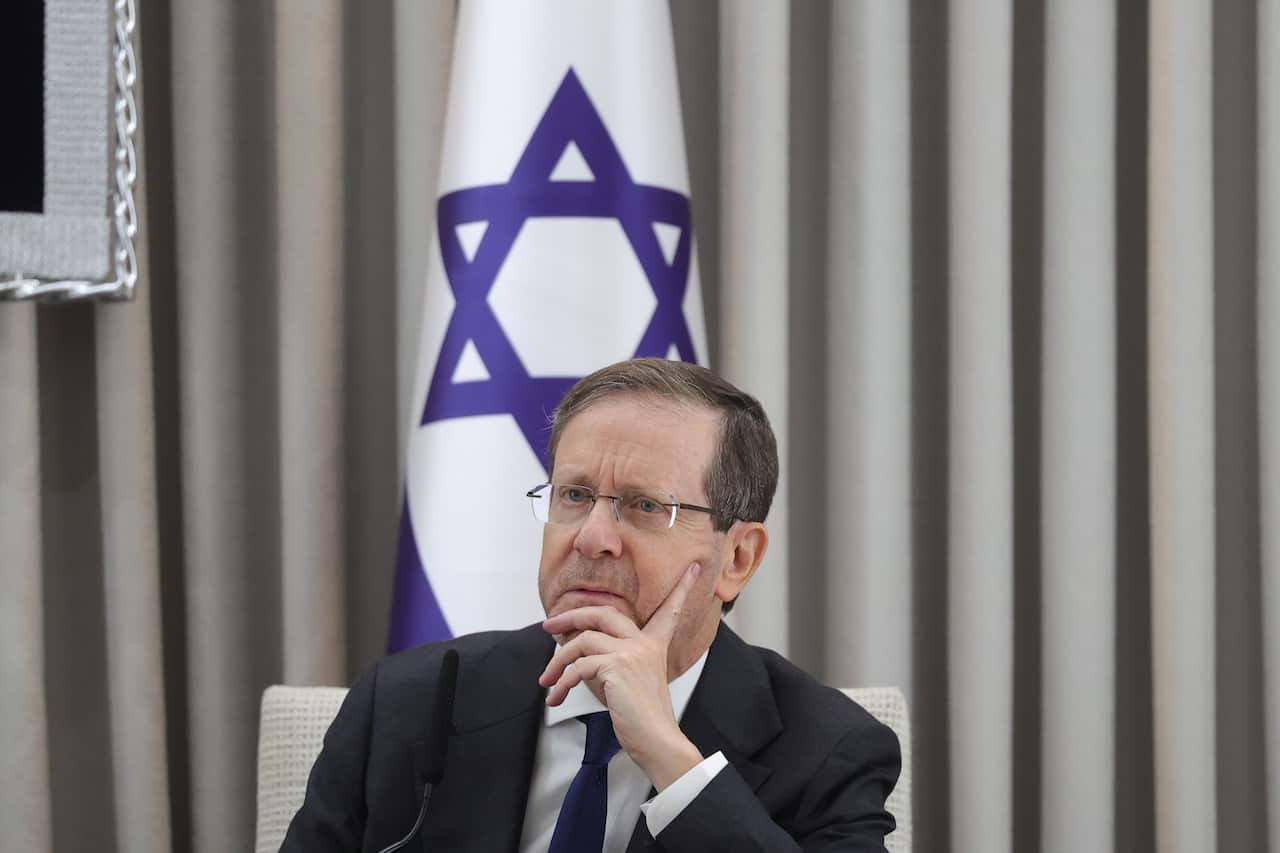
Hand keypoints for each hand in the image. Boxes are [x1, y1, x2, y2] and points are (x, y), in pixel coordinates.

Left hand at [539, 562, 705, 789]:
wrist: (657, 741)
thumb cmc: (642, 718)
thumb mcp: (629, 681)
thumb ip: (610, 661)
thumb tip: (574, 648)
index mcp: (654, 645)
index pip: (669, 610)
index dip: (682, 587)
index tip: (693, 568)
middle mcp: (644, 643)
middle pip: (602, 612)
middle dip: (570, 615)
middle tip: (548, 626)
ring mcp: (631, 653)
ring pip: (581, 640)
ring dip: (557, 661)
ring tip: (547, 680)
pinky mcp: (616, 667)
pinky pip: (577, 666)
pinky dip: (561, 681)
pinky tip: (556, 696)